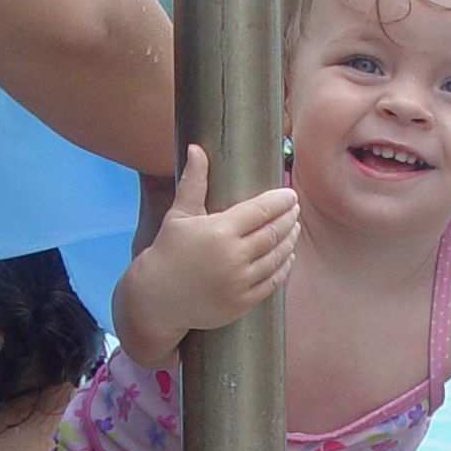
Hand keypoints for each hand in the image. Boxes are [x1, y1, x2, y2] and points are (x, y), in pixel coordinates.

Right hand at [115, 143, 296, 363]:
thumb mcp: (179, 215)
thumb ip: (194, 182)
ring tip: (294, 228)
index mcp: (219, 231)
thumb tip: (196, 148)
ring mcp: (239, 282)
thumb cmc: (167, 251)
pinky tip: (288, 256)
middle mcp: (233, 256)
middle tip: (294, 208)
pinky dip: (283, 267)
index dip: (280, 201)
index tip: (290, 194)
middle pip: (273, 232)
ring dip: (290, 240)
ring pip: (276, 257)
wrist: (156, 299)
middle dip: (288, 218)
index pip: (261, 210)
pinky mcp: (242, 302)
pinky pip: (272, 282)